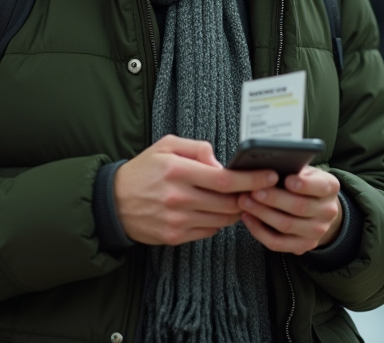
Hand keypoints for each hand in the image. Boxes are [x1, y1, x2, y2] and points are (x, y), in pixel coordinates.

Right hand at [113, 135, 277, 246]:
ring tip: (235, 199)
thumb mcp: (166, 146)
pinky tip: (212, 210)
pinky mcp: (174, 237)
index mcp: (177, 171)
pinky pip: (209, 231)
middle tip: (255, 189)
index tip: (269, 176)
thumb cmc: (143, 170)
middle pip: (228, 202)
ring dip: (234, 210)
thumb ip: (197, 149)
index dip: (251, 179)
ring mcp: (176, 220)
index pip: (224, 180)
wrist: (113, 202)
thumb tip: (221, 163)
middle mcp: (178, 197)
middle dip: (247, 196)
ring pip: (222, 219)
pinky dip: (217, 221)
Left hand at [238, 166, 341, 254]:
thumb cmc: (304, 183)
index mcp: (330, 187)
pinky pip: (278, 243)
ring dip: (262, 214)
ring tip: (245, 202)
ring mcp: (317, 232)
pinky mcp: (303, 246)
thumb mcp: (305, 171)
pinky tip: (248, 218)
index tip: (286, 179)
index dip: (303, 184)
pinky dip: (259, 231)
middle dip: (273, 198)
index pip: (319, 186)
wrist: (318, 209)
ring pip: (286, 225)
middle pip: (299, 207)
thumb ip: (292, 169)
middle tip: (253, 190)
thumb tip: (267, 165)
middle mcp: (327, 211)